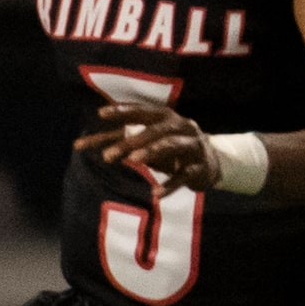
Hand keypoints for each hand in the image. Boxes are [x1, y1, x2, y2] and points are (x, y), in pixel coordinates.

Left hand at [72, 101, 219, 193]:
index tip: (101, 114)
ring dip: (151, 152)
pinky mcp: (199, 167)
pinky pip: (184, 175)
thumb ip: (124, 142)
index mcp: (165, 117)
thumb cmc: (172, 149)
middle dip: (130, 141)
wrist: (213, 163)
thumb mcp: (150, 142)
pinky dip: (170, 184)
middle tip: (107, 156)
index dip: (123, 111)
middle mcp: (181, 125)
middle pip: (153, 130)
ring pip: (171, 145)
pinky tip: (155, 194)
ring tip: (133, 161)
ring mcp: (192, 145)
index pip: (142, 111)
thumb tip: (91, 145)